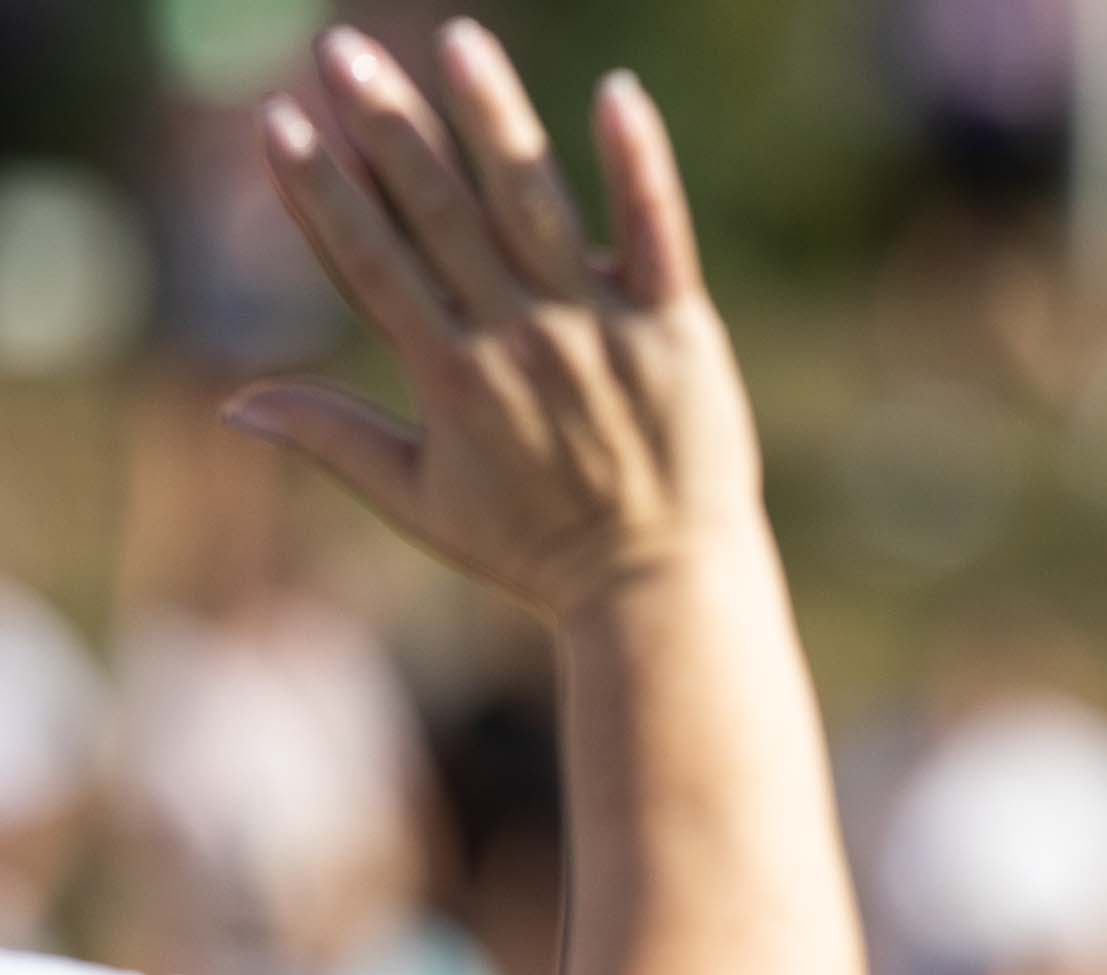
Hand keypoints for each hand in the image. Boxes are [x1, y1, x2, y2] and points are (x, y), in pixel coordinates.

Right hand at [236, 24, 763, 628]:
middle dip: (384, 125)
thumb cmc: (536, 549)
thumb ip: (332, 438)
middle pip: (436, 212)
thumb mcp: (420, 503)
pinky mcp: (677, 330)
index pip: (369, 260)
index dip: (322, 189)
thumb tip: (233, 404)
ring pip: (534, 204)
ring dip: (492, 118)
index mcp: (449, 374)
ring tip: (461, 42)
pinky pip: (656, 234)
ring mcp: (597, 329)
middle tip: (341, 47)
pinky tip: (617, 94)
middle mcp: (517, 340)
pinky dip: (638, 166)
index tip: (281, 121)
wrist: (660, 591)